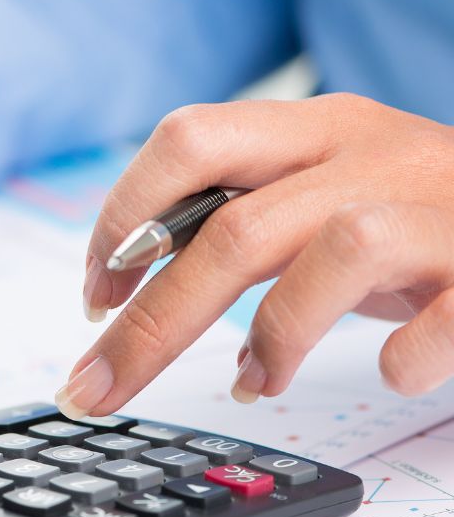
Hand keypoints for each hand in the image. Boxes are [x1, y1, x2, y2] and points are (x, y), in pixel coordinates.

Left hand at [58, 93, 453, 418]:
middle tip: (101, 385)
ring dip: (279, 332)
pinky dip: (410, 354)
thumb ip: (241, 225)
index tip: (97, 296)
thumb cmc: (417, 218)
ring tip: (256, 380)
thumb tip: (139, 289)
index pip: (187, 142)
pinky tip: (392, 375)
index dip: (124, 218)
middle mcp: (372, 154)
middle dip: (154, 320)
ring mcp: (440, 207)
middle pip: (234, 226)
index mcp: (312, 131)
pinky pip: (451, 311)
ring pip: (339, 248)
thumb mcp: (321, 199)